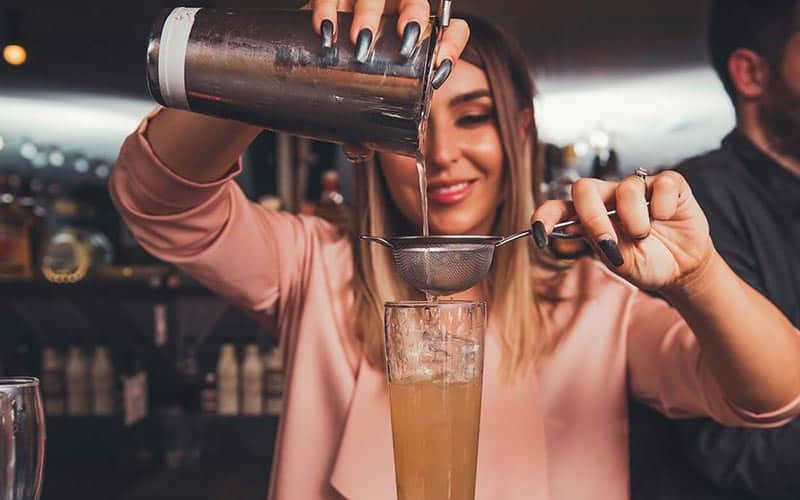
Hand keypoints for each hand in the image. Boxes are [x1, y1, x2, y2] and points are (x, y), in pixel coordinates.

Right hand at [306, 1, 469, 163]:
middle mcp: (392, 9)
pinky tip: (325, 31)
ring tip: (361, 42)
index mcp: (412, 33)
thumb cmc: (346, 72)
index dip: (451, 44)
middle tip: (401, 50)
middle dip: (412, 22)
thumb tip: (358, 151)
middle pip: (415, 2)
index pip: (450, 28)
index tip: (441, 67)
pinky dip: (327, 10)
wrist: (311, 46)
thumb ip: (363, 123)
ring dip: (369, 16)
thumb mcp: (361, 94)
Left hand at [531, 171, 715, 291]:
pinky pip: (661, 184)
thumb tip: (572, 228)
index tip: (539, 236)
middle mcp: (608, 197)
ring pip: (626, 188)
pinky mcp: (668, 184)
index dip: (543, 217)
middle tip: (607, 242)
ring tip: (644, 236)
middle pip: (584, 187)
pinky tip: (666, 217)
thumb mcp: (618, 261)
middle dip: (592, 217)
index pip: (557, 208)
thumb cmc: (645, 262)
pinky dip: (663, 206)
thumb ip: (597, 244)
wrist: (681, 268)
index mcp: (588, 216)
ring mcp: (637, 188)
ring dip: (634, 219)